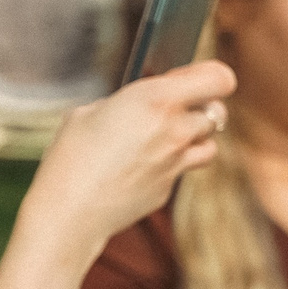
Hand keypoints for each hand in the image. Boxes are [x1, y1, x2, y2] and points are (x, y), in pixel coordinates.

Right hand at [12, 60, 233, 265]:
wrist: (68, 212)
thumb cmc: (69, 158)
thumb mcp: (86, 113)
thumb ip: (121, 104)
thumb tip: (133, 105)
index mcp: (154, 99)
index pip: (219, 78)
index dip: (211, 76)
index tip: (192, 80)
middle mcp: (173, 129)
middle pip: (217, 111)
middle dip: (199, 108)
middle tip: (174, 110)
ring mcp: (175, 162)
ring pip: (210, 143)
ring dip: (195, 138)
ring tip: (167, 139)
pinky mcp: (169, 188)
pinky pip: (183, 170)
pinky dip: (171, 166)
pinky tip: (142, 168)